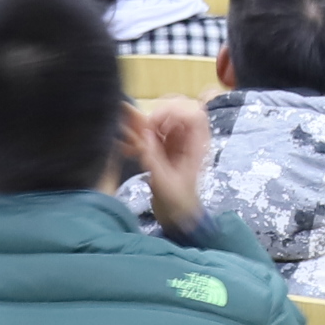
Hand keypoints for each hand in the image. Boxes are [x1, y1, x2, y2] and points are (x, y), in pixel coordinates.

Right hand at [129, 95, 211, 237]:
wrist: (176, 215)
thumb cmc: (176, 201)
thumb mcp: (164, 183)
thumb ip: (154, 159)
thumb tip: (144, 134)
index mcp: (197, 144)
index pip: (194, 114)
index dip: (174, 111)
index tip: (153, 122)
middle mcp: (188, 138)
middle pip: (178, 109)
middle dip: (157, 115)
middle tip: (143, 130)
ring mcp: (176, 139)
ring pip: (162, 118)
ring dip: (144, 124)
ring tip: (131, 141)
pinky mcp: (163, 144)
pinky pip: (151, 130)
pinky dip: (138, 134)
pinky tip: (127, 147)